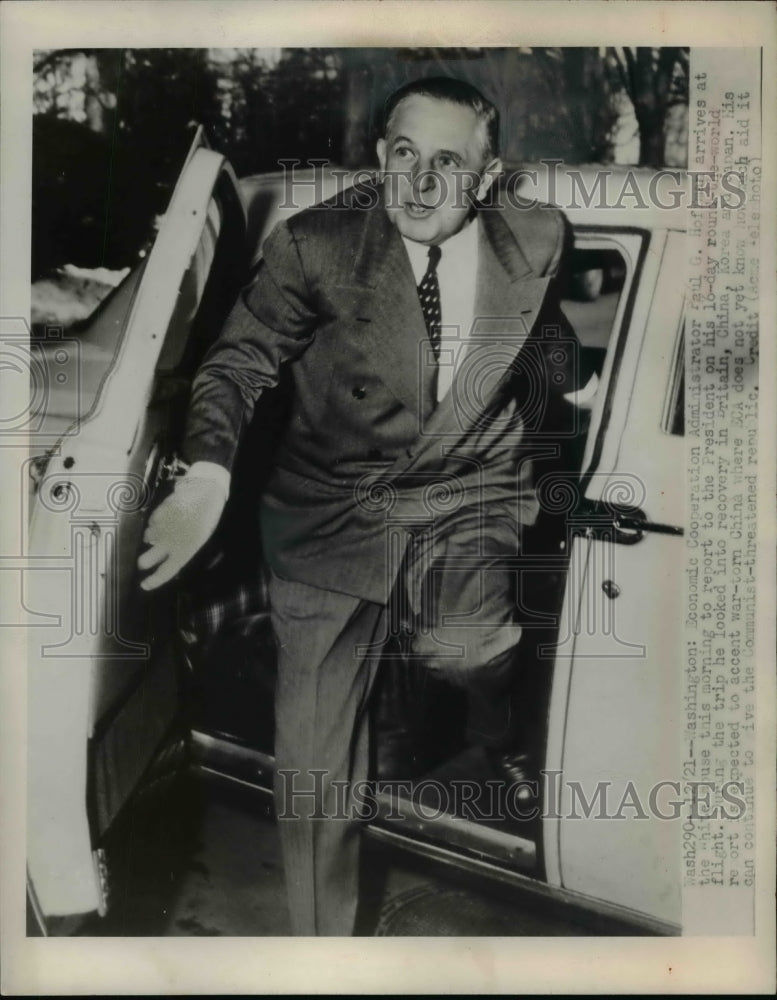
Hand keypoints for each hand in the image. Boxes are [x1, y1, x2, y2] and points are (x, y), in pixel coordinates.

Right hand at [137, 474, 226, 589]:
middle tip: (143, 561)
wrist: (205, 491)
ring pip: (147, 538)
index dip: (154, 580)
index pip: (166, 571)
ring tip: (165, 529)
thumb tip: (164, 552)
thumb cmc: (206, 517)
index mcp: (185, 551)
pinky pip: (151, 522)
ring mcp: (161, 528)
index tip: (144, 585)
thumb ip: (182, 547)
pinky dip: (156, 522)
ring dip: (151, 537)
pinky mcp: (157, 515)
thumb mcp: (198, 537)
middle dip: (143, 562)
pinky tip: (167, 516)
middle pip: (146, 560)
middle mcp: (169, 543)